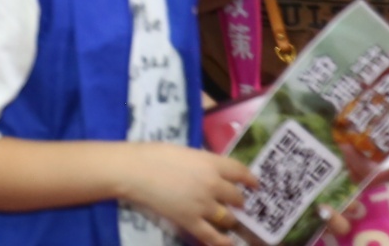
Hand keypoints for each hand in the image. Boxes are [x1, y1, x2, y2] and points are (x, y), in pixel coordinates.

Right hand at [116, 142, 256, 245]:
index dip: (251, 179)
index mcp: (211, 163)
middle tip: (235, 202)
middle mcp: (213, 185)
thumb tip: (211, 171)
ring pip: (228, 218)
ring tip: (226, 218)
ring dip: (229, 218)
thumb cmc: (153, 155)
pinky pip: (213, 236)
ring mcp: (203, 205)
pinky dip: (223, 242)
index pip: (241, 172)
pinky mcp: (191, 221)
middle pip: (237, 197)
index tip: (255, 185)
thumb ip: (202, 162)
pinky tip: (228, 242)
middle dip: (238, 201)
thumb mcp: (184, 151)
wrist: (133, 171)